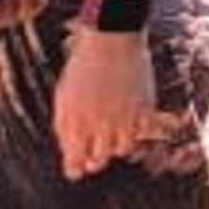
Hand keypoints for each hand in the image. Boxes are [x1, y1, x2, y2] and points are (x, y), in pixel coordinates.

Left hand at [53, 28, 157, 177]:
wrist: (112, 39)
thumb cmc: (83, 67)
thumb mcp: (63, 98)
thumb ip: (65, 127)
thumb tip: (71, 151)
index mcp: (74, 123)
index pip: (75, 163)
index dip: (76, 169)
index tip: (77, 168)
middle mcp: (98, 125)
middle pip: (99, 160)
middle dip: (95, 159)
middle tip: (96, 152)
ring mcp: (123, 117)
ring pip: (122, 150)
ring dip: (116, 145)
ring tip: (113, 133)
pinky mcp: (145, 108)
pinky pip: (142, 133)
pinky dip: (136, 132)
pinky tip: (131, 122)